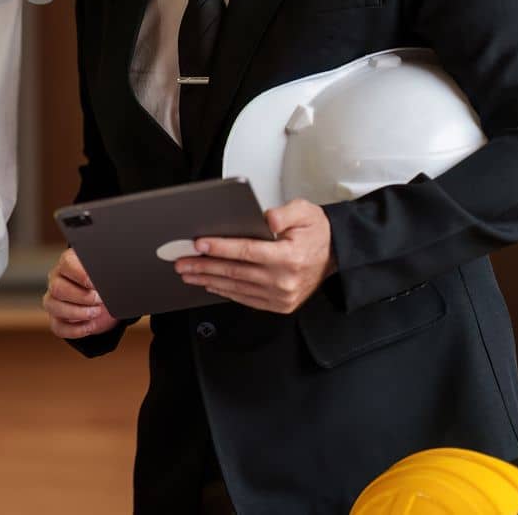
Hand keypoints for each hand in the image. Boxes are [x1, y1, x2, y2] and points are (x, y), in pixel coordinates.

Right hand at [43, 248, 119, 338]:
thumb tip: (111, 278)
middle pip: (57, 288)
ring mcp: (53, 300)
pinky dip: (75, 330)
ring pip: (53, 306)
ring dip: (78, 313)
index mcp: (67, 264)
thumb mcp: (105, 276)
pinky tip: (90, 326)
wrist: (102, 303)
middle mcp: (56, 280)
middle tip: (99, 300)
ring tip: (96, 312)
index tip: (96, 284)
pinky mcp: (56, 319)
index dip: (82, 275)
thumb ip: (105, 273)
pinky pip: (58, 327)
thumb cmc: (102, 285)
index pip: (66, 264)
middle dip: (81, 297)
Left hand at [177, 199, 335, 313]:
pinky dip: (226, 291)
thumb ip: (284, 213)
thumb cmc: (316, 232)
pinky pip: (246, 298)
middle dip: (204, 266)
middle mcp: (284, 280)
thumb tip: (265, 219)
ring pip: (237, 287)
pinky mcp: (280, 305)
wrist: (336, 255)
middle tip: (182, 262)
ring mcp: (282, 296)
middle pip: (235, 272)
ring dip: (209, 280)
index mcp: (289, 256)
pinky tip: (210, 284)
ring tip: (188, 273)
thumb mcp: (305, 212)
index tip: (198, 244)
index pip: (247, 251)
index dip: (220, 247)